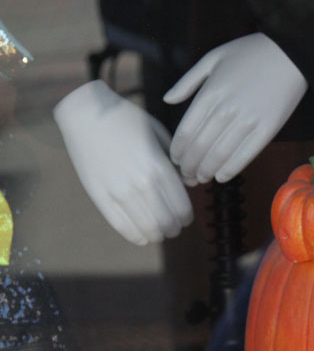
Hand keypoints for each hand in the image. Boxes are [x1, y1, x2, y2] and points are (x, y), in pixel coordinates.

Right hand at [54, 80, 192, 245]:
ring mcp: (119, 191)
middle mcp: (142, 182)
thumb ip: (175, 162)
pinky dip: (137, 237)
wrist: (85, 113)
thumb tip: (191, 184)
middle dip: (174, 228)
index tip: (185, 217)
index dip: (187, 217)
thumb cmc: (126, 120)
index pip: (182, 207)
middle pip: (168, 222)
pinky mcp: (99, 196)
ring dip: (158, 234)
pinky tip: (143, 236)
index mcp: (159, 166)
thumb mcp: (159, 134)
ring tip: (159, 231)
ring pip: (148, 229)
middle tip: (173, 226)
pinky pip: (122, 226)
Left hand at [164, 33, 307, 185]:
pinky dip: (230, 169)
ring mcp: (249, 119)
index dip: (178, 151)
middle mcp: (227, 108)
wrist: (291, 53)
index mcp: (211, 91)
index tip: (176, 160)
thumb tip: (167, 100)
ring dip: (207, 171)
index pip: (186, 131)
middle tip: (186, 176)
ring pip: (220, 154)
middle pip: (200, 147)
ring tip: (201, 178)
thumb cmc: (251, 52)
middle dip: (189, 166)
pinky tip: (221, 176)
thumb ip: (188, 81)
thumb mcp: (213, 57)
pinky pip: (245, 155)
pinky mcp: (269, 128)